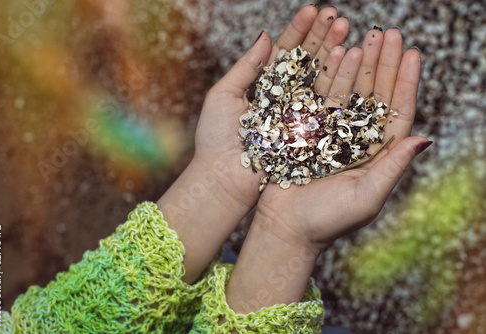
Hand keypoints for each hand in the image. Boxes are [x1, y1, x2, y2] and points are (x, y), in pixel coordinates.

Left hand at [194, 5, 349, 209]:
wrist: (223, 179)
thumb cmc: (215, 138)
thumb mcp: (223, 95)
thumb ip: (245, 67)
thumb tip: (266, 35)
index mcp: (263, 86)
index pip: (285, 53)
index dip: (299, 31)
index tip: (314, 10)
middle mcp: (284, 99)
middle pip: (306, 63)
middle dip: (322, 38)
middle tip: (337, 16)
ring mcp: (298, 116)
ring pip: (319, 80)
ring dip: (333, 54)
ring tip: (346, 30)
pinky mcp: (308, 134)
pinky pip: (323, 106)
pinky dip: (335, 84)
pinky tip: (347, 61)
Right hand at [257, 27, 426, 252]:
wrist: (285, 228)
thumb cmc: (327, 221)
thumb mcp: (367, 197)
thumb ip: (393, 167)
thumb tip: (425, 139)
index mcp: (376, 156)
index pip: (397, 113)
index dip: (406, 83)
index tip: (412, 54)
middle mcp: (356, 141)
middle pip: (375, 96)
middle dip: (384, 64)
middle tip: (389, 34)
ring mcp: (331, 133)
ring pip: (349, 92)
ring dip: (358, 64)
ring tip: (365, 36)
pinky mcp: (306, 131)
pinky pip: (321, 99)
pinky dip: (329, 77)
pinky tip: (336, 55)